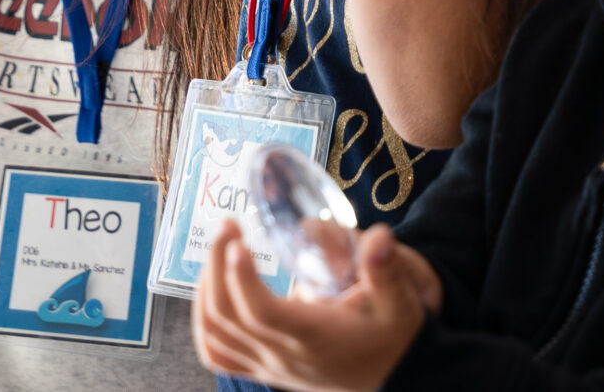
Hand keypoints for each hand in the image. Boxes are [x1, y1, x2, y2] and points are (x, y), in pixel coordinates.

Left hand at [192, 219, 437, 391]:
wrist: (395, 377)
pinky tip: (210, 291)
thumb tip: (379, 237)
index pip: (262, 312)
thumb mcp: (400, 302)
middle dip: (215, 264)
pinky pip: (217, 353)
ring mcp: (270, 365)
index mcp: (313, 335)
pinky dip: (203, 322)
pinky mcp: (264, 369)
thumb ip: (387, 269)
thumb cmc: (393, 336)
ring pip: (214, 334)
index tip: (237, 238)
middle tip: (228, 225)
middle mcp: (284, 355)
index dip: (240, 276)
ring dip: (205, 288)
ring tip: (218, 250)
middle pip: (228, 315)